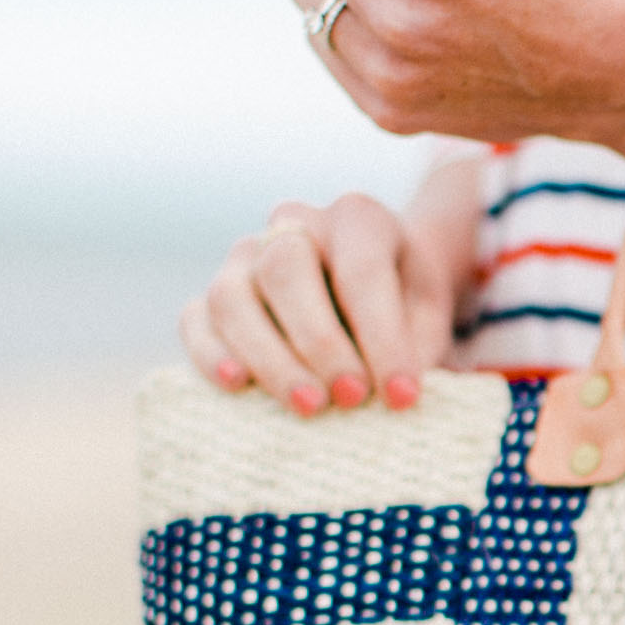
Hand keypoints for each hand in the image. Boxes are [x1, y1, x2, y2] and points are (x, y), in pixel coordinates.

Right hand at [180, 186, 467, 414]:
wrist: (372, 286)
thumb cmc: (404, 304)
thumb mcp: (428, 315)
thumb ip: (416, 345)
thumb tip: (396, 395)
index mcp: (357, 217)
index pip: (361, 271)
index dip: (382, 338)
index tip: (402, 395)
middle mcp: (294, 224)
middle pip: (285, 269)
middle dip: (319, 342)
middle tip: (351, 398)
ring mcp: (245, 256)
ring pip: (233, 295)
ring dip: (268, 356)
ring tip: (307, 407)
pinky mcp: (213, 294)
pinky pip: (196, 319)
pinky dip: (210, 354)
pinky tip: (237, 386)